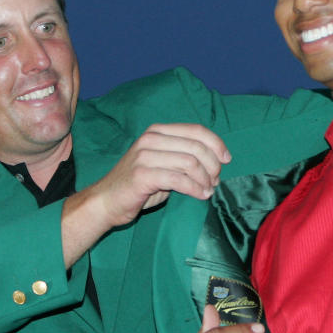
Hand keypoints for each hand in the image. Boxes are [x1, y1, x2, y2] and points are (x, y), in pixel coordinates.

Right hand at [61, 124, 228, 267]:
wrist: (106, 202)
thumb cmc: (138, 186)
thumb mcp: (163, 165)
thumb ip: (184, 158)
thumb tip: (216, 164)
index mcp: (157, 131)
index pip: (196, 130)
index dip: (216, 143)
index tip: (226, 159)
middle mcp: (151, 139)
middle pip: (196, 146)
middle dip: (213, 165)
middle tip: (215, 181)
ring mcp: (145, 156)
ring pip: (190, 162)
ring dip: (205, 179)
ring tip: (208, 190)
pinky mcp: (143, 175)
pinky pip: (179, 179)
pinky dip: (195, 188)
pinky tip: (201, 195)